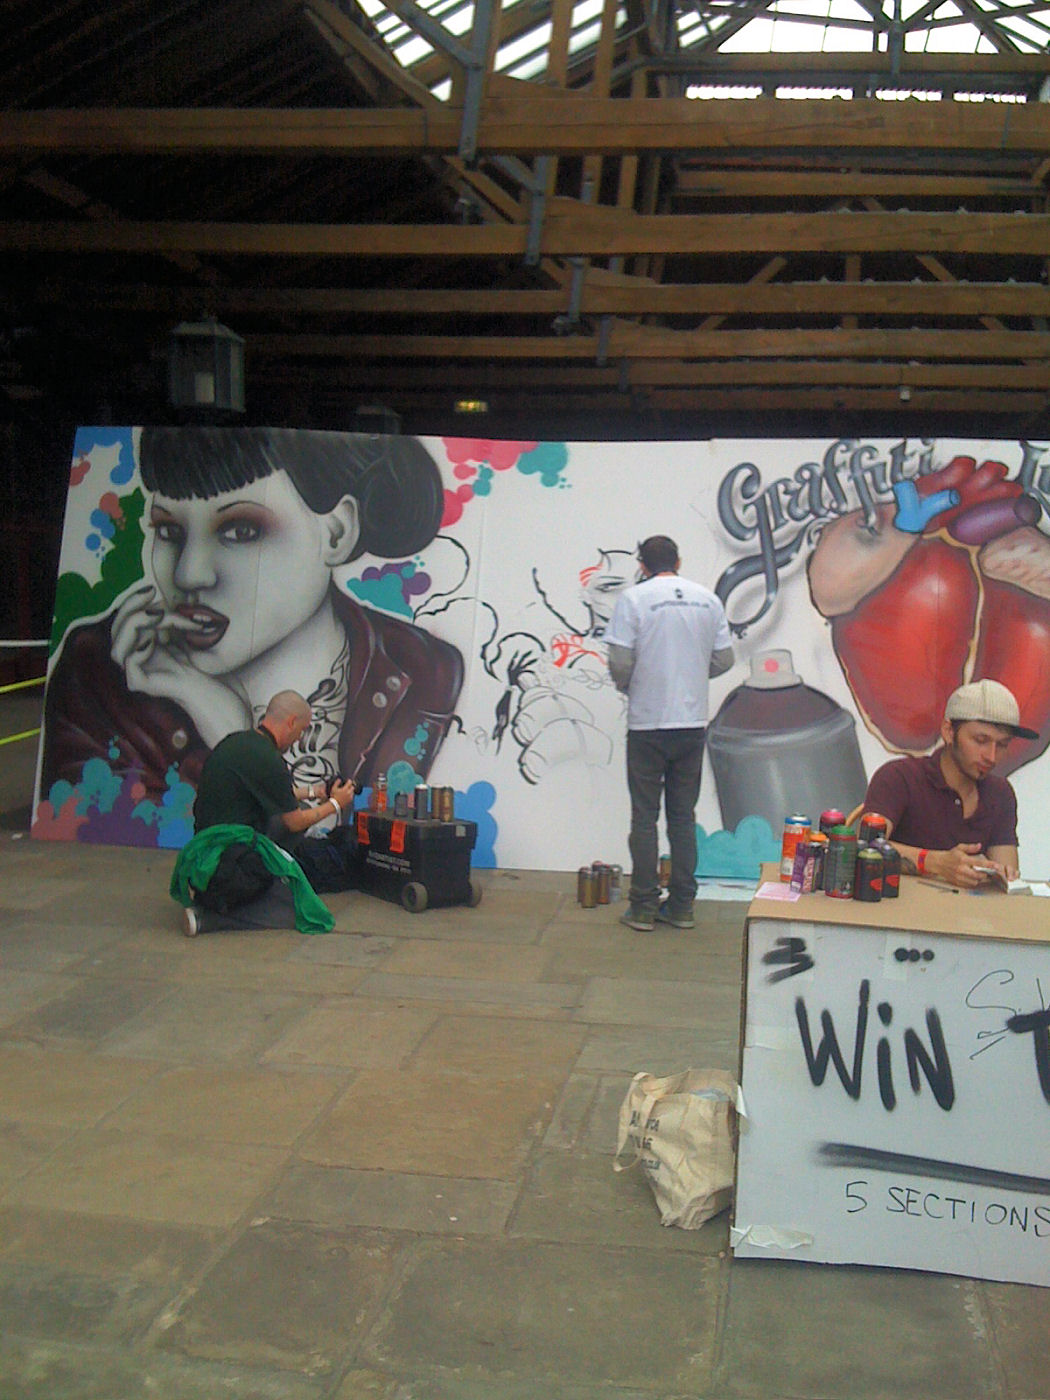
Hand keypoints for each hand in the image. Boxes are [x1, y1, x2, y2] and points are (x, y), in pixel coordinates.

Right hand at [110, 584, 249, 746]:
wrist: (221, 701)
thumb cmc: (209, 673)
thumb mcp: (189, 641)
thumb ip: (173, 624)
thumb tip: (165, 600)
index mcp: (146, 650)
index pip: (125, 623)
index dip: (133, 603)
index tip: (153, 589)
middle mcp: (137, 662)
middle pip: (117, 630)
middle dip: (131, 607)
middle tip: (152, 594)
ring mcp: (137, 675)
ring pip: (117, 645)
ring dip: (137, 623)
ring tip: (160, 616)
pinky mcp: (141, 685)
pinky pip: (127, 662)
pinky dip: (138, 646)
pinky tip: (155, 641)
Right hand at [329, 779, 355, 811]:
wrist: (335, 805)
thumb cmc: (334, 796)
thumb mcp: (333, 788)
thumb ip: (337, 783)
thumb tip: (339, 779)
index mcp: (345, 789)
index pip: (350, 782)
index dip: (349, 781)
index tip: (347, 781)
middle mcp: (349, 792)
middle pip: (352, 787)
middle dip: (350, 786)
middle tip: (347, 786)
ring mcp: (350, 796)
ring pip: (352, 791)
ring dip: (350, 790)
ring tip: (346, 791)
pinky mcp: (350, 800)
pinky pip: (352, 796)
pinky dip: (350, 795)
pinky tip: (346, 795)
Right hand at [931, 843, 992, 888]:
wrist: (938, 863)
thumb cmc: (950, 855)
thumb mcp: (960, 848)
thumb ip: (970, 847)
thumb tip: (979, 845)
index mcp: (963, 859)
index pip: (979, 863)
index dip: (990, 865)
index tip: (997, 866)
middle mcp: (961, 869)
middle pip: (979, 875)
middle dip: (985, 874)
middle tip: (986, 871)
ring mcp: (959, 877)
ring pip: (975, 882)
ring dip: (978, 879)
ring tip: (977, 874)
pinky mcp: (957, 882)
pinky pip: (969, 885)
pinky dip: (972, 882)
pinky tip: (971, 877)